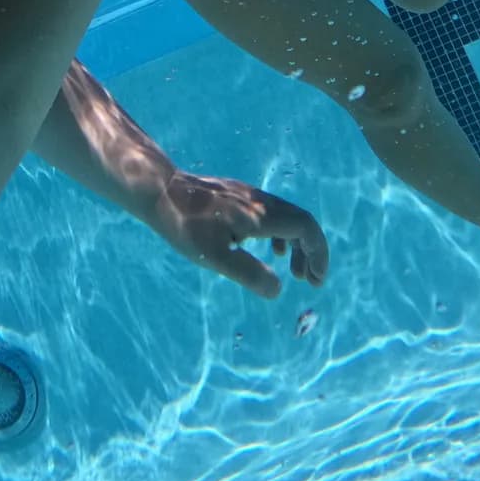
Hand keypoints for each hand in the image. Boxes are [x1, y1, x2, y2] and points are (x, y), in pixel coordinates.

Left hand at [155, 171, 330, 296]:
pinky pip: (272, 214)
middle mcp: (261, 201)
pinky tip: (268, 249)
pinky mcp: (238, 196)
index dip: (318, 254)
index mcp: (261, 216)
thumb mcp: (215, 257)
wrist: (161, 191)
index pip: (306, 229)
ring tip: (292, 270)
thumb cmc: (186, 226)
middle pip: (301, 222)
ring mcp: (250, 196)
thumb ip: (249, 274)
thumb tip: (278, 289)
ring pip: (287, 217)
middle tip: (309, 280)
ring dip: (296, 244)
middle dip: (311, 252)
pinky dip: (280, 234)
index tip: (316, 281)